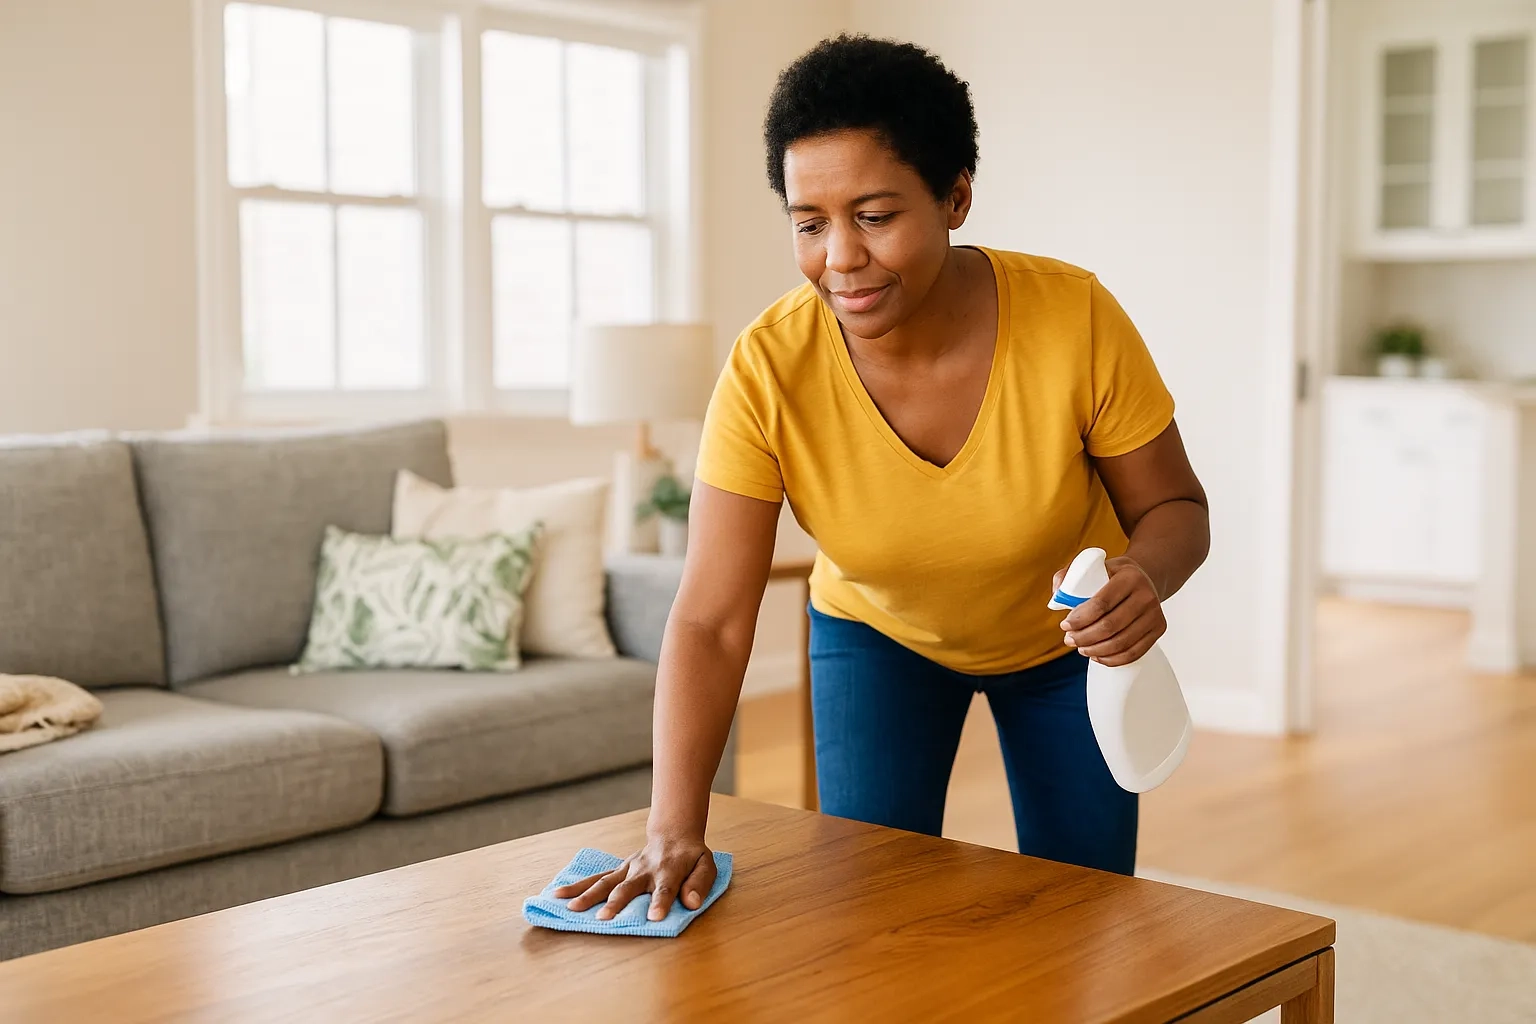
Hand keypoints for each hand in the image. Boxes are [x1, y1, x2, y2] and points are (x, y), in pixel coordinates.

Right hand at [553, 830, 716, 921]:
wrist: (674, 834)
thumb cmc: (692, 856)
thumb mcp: (706, 866)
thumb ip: (700, 884)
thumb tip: (691, 903)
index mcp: (669, 870)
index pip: (665, 888)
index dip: (660, 902)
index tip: (654, 917)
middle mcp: (644, 870)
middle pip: (629, 887)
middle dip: (616, 903)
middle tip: (604, 919)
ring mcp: (628, 869)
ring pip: (606, 882)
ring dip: (589, 896)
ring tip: (572, 909)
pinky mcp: (618, 870)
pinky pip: (596, 878)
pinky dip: (577, 886)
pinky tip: (558, 894)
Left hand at [1052, 556, 1165, 666]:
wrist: (1144, 577)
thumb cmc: (1112, 575)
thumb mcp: (1092, 567)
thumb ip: (1068, 576)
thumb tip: (1057, 596)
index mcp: (1129, 577)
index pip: (1101, 604)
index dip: (1080, 619)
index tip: (1064, 625)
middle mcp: (1146, 595)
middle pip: (1110, 626)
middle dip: (1084, 637)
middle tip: (1069, 639)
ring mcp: (1155, 614)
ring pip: (1121, 643)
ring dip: (1095, 650)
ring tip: (1080, 648)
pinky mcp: (1159, 629)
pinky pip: (1134, 652)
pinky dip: (1112, 659)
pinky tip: (1097, 655)